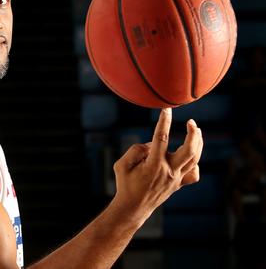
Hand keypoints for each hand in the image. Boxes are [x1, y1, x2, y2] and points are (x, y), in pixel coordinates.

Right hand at [111, 108, 203, 222]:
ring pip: (194, 159)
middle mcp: (168, 171)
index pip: (161, 138)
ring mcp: (176, 179)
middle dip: (193, 134)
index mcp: (153, 165)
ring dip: (198, 143)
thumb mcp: (122, 164)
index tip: (167, 110)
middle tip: (192, 122)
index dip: (164, 122)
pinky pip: (193, 173)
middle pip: (189, 150)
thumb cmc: (125, 184)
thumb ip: (135, 150)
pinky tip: (190, 156)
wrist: (133, 207)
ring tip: (197, 131)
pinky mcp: (179, 184)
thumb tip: (151, 145)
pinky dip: (194, 162)